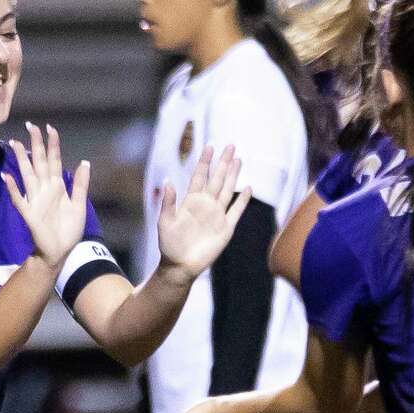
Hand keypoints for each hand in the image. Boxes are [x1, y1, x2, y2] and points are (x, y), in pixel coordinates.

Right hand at [2, 123, 89, 265]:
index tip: (50, 128)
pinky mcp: (29, 213)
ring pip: (27, 175)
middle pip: (39, 162)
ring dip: (21, 160)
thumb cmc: (69, 229)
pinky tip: (8, 178)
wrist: (60, 251)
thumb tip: (84, 162)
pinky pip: (19, 199)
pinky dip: (14, 189)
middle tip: (31, 126)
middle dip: (36, 145)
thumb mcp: (79, 205)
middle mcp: (44, 189)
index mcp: (57, 186)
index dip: (52, 145)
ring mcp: (35, 199)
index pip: (54, 161)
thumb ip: (80, 184)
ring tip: (15, 143)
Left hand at [157, 145, 251, 280]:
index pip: (200, 176)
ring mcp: (217, 215)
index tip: (210, 146)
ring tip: (239, 160)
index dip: (205, 161)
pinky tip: (248, 188)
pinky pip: (236, 211)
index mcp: (191, 201)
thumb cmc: (169, 244)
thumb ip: (168, 202)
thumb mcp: (165, 222)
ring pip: (228, 190)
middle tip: (231, 146)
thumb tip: (168, 181)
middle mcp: (206, 205)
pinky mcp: (225, 228)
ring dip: (233, 176)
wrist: (180, 266)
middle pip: (217, 179)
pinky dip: (243, 200)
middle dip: (223, 162)